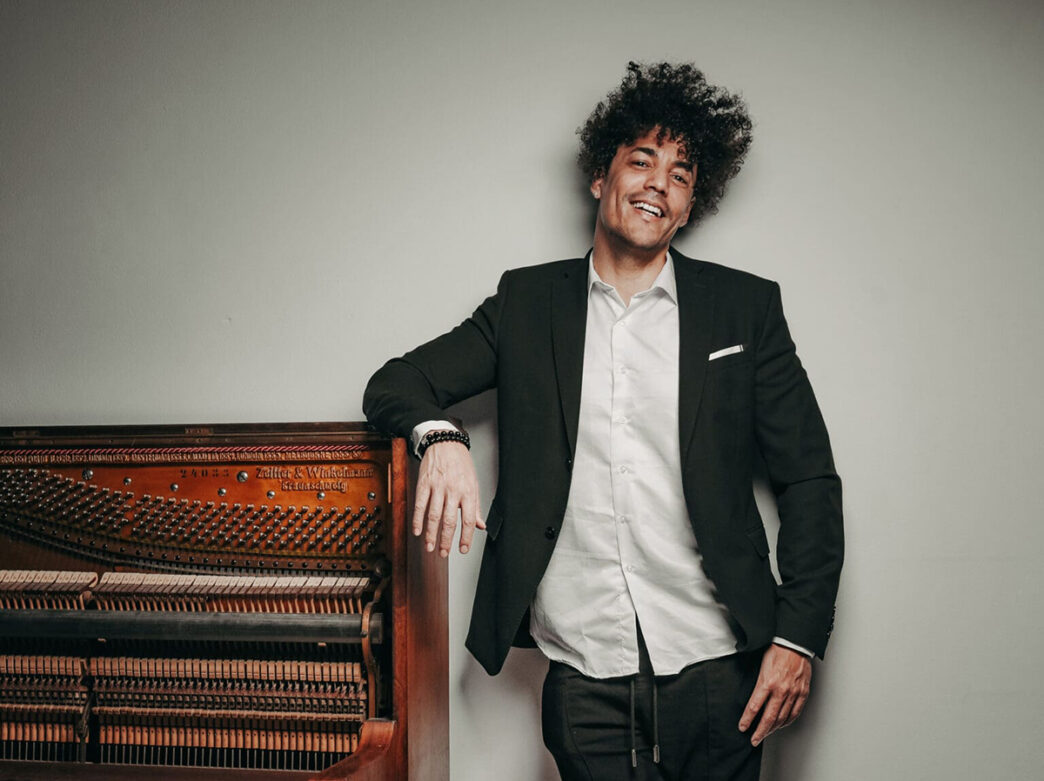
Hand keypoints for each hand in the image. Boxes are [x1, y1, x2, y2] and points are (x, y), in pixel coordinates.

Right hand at [413, 440, 484, 555]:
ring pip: (434, 516)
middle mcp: (453, 491)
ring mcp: (438, 487)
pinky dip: (418, 520)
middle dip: (446, 541)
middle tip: (443, 553)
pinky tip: (418, 531)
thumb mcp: (474, 483)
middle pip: (449, 521)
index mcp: (468, 492)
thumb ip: (476, 506)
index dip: (465, 538)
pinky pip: (420, 505)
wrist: (445, 442)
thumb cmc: (461, 463)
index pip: (468, 520)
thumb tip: (480, 525)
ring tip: (430, 547)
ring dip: (431, 534)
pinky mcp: (424, 483)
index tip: (463, 549)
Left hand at [738, 644, 811, 745]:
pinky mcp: (803, 692)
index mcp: (767, 683)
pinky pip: (795, 712)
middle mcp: (781, 690)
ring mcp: (793, 693)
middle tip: (754, 740)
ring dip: (773, 729)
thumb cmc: (777, 651)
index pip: (754, 707)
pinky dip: (788, 721)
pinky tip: (782, 724)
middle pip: (768, 718)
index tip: (742, 727)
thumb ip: (758, 683)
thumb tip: (752, 698)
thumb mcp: (761, 666)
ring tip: (766, 734)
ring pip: (782, 718)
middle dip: (760, 731)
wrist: (794, 643)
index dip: (747, 720)